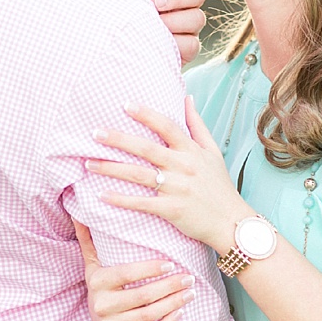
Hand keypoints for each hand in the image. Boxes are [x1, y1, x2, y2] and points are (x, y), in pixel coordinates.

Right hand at [73, 220, 195, 320]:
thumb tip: (79, 211)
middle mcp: (101, 305)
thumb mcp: (94, 265)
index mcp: (97, 282)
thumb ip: (89, 240)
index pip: (126, 274)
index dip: (149, 269)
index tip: (171, 263)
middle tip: (189, 278)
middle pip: (142, 296)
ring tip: (189, 293)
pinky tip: (179, 313)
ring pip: (148, 315)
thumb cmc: (102, 288)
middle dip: (170, 286)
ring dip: (173, 304)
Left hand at [87, 97, 253, 254]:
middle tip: (95, 133)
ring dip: (112, 169)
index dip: (146, 114)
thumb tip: (187, 97)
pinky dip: (122, 199)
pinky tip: (101, 195)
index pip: (167, 126)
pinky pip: (142, 203)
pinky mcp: (172, 209)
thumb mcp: (213, 152)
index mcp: (191, 151)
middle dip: (119, 139)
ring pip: (139, 175)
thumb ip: (197, 125)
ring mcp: (177, 188)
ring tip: (89, 163)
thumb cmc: (219, 186)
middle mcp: (183, 166)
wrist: (232, 223)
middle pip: (147, 148)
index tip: (124, 104)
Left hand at [131, 0, 207, 62]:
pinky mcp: (188, 49)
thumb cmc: (131, 8)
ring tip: (155, 22)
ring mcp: (190, 28)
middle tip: (156, 2)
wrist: (118, 36)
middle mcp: (189, 6)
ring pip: (197, 19)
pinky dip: (175, 40)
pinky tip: (160, 38)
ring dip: (173, 20)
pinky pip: (191, 44)